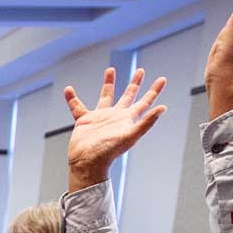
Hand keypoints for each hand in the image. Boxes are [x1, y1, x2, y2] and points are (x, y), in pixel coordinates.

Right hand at [64, 66, 167, 188]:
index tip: (162, 79)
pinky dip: (72, 99)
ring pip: (105, 96)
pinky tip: (68, 90)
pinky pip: (77, 106)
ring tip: (111, 70)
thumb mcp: (130, 135)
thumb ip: (146, 122)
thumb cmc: (108, 152)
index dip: (154, 91)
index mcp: (127, 119)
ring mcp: (100, 117)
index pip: (145, 102)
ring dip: (108, 83)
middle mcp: (115, 116)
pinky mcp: (84, 121)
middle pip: (128, 96)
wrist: (87, 162)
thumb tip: (163, 108)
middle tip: (141, 71)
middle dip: (135, 83)